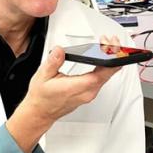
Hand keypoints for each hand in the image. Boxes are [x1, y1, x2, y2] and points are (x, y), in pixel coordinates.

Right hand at [7, 35, 122, 152]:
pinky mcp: (90, 93)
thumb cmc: (41, 97)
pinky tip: (106, 59)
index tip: (110, 46)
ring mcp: (90, 94)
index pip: (100, 74)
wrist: (40, 111)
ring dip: (110, 60)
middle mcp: (87, 93)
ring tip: (109, 46)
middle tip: (111, 40)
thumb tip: (60, 50)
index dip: (108, 59)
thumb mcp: (43, 76)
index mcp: (76, 88)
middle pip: (108, 73)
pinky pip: (103, 80)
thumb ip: (53, 62)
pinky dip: (106, 68)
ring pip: (107, 76)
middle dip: (112, 55)